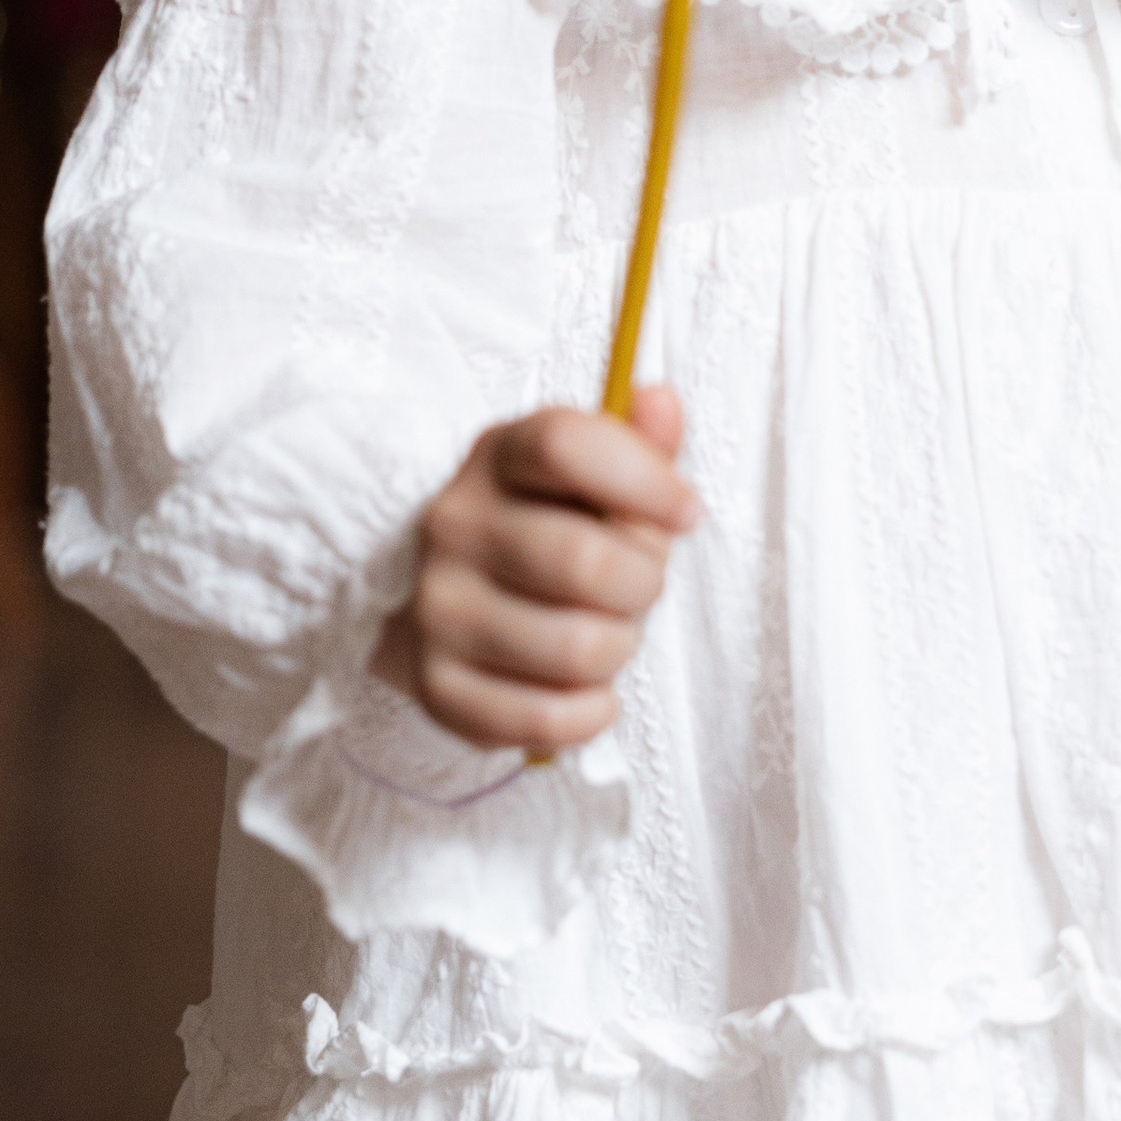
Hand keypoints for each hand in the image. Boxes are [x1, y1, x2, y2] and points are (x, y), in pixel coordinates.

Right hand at [374, 388, 696, 754]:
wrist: (436, 601)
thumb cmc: (539, 531)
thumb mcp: (584, 478)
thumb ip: (634, 446)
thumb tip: (661, 402)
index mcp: (497, 457)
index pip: (567, 445)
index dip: (645, 480)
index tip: (685, 511)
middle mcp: (454, 526)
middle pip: (587, 562)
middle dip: (643, 584)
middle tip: (638, 588)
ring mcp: (438, 609)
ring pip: (579, 647)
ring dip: (620, 649)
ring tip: (605, 635)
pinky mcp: (438, 687)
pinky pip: (548, 719)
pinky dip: (590, 711)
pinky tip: (586, 689)